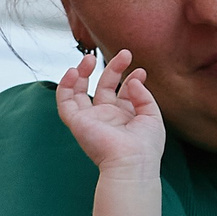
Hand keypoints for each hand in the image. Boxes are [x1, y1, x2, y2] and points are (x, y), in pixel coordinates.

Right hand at [55, 48, 162, 174]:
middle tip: (125, 53)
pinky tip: (72, 71)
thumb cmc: (146, 147)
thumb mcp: (152, 116)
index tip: (140, 70)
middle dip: (113, 69)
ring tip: (90, 58)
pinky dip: (65, 85)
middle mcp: (107, 117)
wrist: (132, 162)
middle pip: (104, 87)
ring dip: (83, 73)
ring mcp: (91, 119)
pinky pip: (64, 101)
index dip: (130, 78)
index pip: (124, 93)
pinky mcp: (77, 122)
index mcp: (126, 117)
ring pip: (80, 91)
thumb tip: (134, 79)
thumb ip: (143, 95)